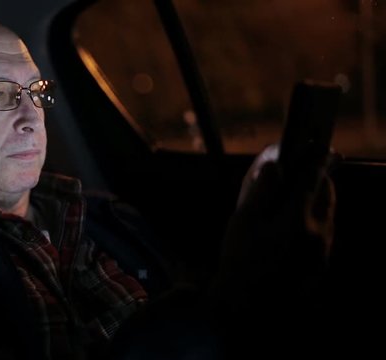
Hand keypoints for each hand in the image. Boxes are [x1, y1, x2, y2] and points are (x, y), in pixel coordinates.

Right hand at [217, 152, 334, 309]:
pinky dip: (316, 221)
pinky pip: (324, 233)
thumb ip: (261, 190)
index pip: (313, 179)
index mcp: (297, 218)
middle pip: (328, 195)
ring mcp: (322, 251)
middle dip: (321, 180)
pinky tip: (296, 226)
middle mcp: (317, 232)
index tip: (320, 147)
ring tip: (302, 196)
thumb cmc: (240, 261)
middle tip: (310, 170)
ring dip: (319, 200)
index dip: (315, 160)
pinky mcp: (320, 265)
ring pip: (328, 215)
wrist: (249, 307)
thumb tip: (275, 165)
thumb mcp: (243, 221)